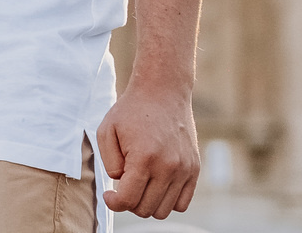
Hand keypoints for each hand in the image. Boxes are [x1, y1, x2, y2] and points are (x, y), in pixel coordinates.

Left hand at [97, 84, 200, 218]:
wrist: (163, 92)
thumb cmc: (130, 111)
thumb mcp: (106, 131)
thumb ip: (109, 163)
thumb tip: (121, 184)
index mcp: (144, 158)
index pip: (129, 200)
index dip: (115, 203)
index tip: (109, 195)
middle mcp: (168, 167)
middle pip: (146, 209)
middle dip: (130, 203)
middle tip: (123, 186)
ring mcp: (185, 170)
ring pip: (164, 210)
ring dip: (148, 204)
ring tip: (139, 185)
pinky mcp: (195, 169)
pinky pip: (182, 203)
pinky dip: (167, 201)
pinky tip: (156, 185)